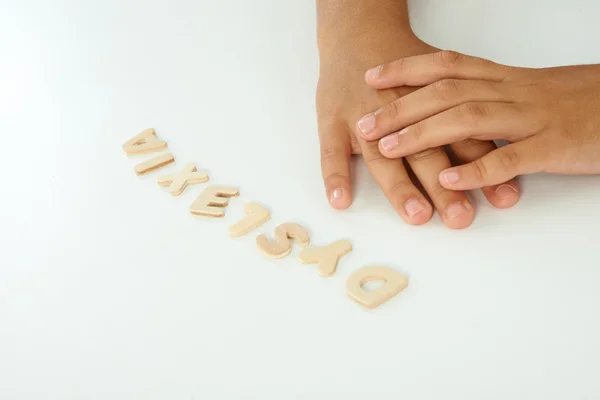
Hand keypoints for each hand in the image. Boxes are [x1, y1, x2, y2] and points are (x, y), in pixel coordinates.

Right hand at [317, 38, 519, 228]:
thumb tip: (500, 158)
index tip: (502, 199)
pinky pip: (330, 150)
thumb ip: (465, 120)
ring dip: (399, 186)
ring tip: (416, 214)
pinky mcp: (331, 120)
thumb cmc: (402, 69)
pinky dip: (334, 174)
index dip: (482, 169)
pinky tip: (340, 198)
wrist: (358, 34)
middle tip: (460, 217)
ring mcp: (361, 115)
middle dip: (445, 186)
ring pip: (381, 154)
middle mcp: (398, 109)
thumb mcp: (439, 84)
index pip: (460, 139)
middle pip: (424, 151)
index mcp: (430, 101)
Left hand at [356, 51, 599, 189]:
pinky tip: (448, 178)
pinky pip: (510, 157)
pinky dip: (476, 169)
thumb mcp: (530, 91)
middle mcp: (512, 93)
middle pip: (446, 92)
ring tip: (389, 147)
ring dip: (423, 134)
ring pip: (468, 119)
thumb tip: (452, 104)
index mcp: (505, 79)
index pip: (447, 65)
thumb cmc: (579, 102)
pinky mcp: (552, 147)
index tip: (372, 75)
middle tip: (364, 123)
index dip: (406, 68)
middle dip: (400, 107)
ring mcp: (532, 119)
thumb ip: (492, 95)